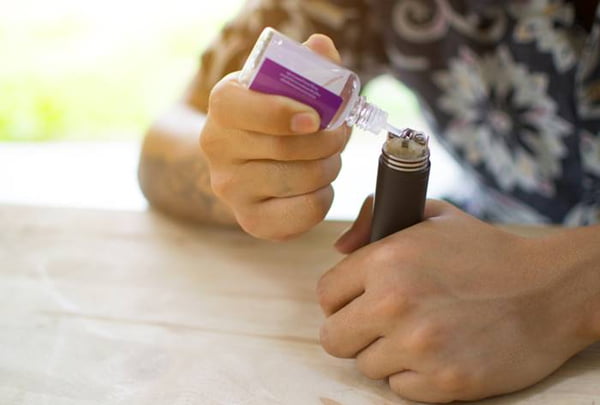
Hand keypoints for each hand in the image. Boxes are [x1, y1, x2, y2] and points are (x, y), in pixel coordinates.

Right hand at [200, 34, 349, 240]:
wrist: (245, 159)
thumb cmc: (273, 116)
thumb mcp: (283, 83)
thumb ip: (307, 63)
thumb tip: (322, 47)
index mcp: (223, 104)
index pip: (244, 108)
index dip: (283, 113)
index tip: (315, 118)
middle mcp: (217, 147)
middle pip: (286, 148)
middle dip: (329, 141)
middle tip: (340, 135)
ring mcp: (230, 188)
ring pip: (302, 180)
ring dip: (330, 167)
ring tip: (328, 158)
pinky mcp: (250, 220)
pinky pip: (304, 212)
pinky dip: (323, 197)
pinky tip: (316, 186)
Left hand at [318, 198, 595, 402]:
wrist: (550, 290)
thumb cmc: (486, 251)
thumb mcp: (432, 216)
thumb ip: (377, 220)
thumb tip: (339, 247)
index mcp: (386, 260)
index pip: (326, 294)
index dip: (341, 301)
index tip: (358, 304)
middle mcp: (395, 303)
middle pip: (333, 338)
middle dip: (353, 332)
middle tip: (380, 326)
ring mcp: (420, 347)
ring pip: (366, 366)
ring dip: (386, 355)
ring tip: (419, 336)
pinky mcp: (445, 382)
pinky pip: (398, 389)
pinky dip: (413, 377)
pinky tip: (437, 355)